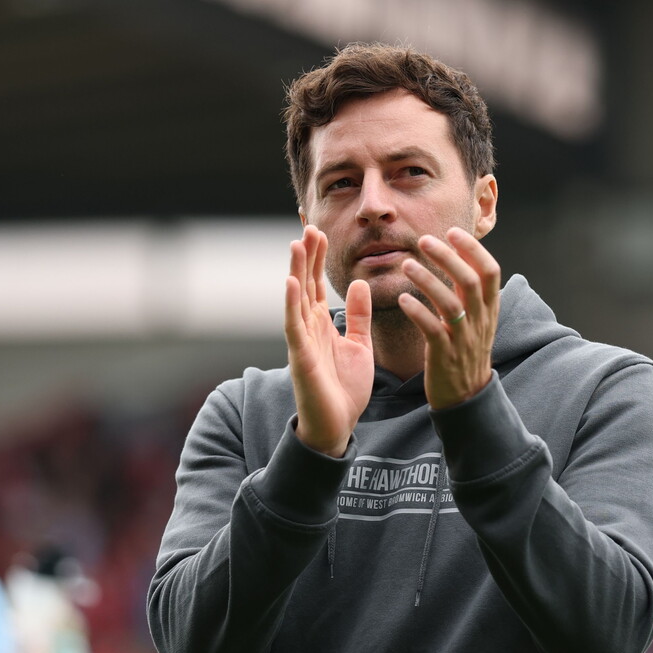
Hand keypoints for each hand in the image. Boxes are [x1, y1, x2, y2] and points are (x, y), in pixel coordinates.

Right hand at [285, 225, 373, 456]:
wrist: (338, 426)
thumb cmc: (345, 389)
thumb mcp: (360, 345)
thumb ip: (358, 316)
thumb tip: (357, 283)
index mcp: (322, 323)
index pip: (317, 283)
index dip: (318, 257)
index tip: (320, 230)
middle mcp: (308, 327)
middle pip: (306, 283)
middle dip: (307, 255)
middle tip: (309, 225)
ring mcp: (302, 341)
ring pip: (297, 299)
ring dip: (297, 271)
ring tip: (297, 244)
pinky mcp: (301, 358)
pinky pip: (294, 326)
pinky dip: (292, 304)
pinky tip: (292, 282)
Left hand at [397, 227, 500, 409]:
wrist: (466, 396)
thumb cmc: (466, 350)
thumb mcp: (477, 318)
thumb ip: (469, 290)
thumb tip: (462, 253)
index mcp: (489, 309)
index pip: (490, 271)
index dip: (473, 249)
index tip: (453, 231)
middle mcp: (480, 321)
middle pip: (469, 281)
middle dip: (447, 257)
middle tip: (424, 240)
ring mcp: (463, 339)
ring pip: (450, 304)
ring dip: (427, 280)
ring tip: (406, 264)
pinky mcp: (445, 356)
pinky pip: (433, 330)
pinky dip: (417, 312)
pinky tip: (402, 299)